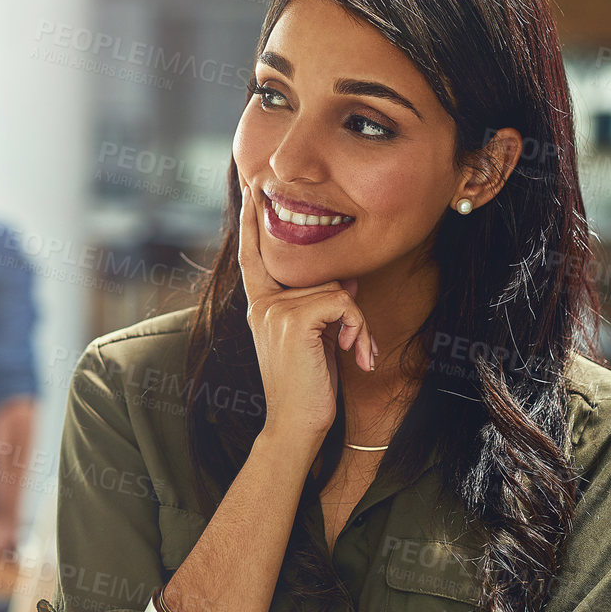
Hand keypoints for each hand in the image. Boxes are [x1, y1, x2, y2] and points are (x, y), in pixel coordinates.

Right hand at [237, 180, 375, 443]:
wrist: (296, 425)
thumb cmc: (308, 387)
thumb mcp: (317, 339)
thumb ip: (322, 306)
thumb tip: (349, 282)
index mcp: (261, 305)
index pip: (253, 254)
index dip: (251, 219)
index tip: (252, 186)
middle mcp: (262, 303)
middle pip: (318, 273)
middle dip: (348, 309)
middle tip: (357, 347)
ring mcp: (274, 309)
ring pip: (336, 289)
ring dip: (359, 325)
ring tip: (358, 356)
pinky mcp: (292, 319)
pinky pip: (343, 302)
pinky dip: (359, 328)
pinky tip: (356, 357)